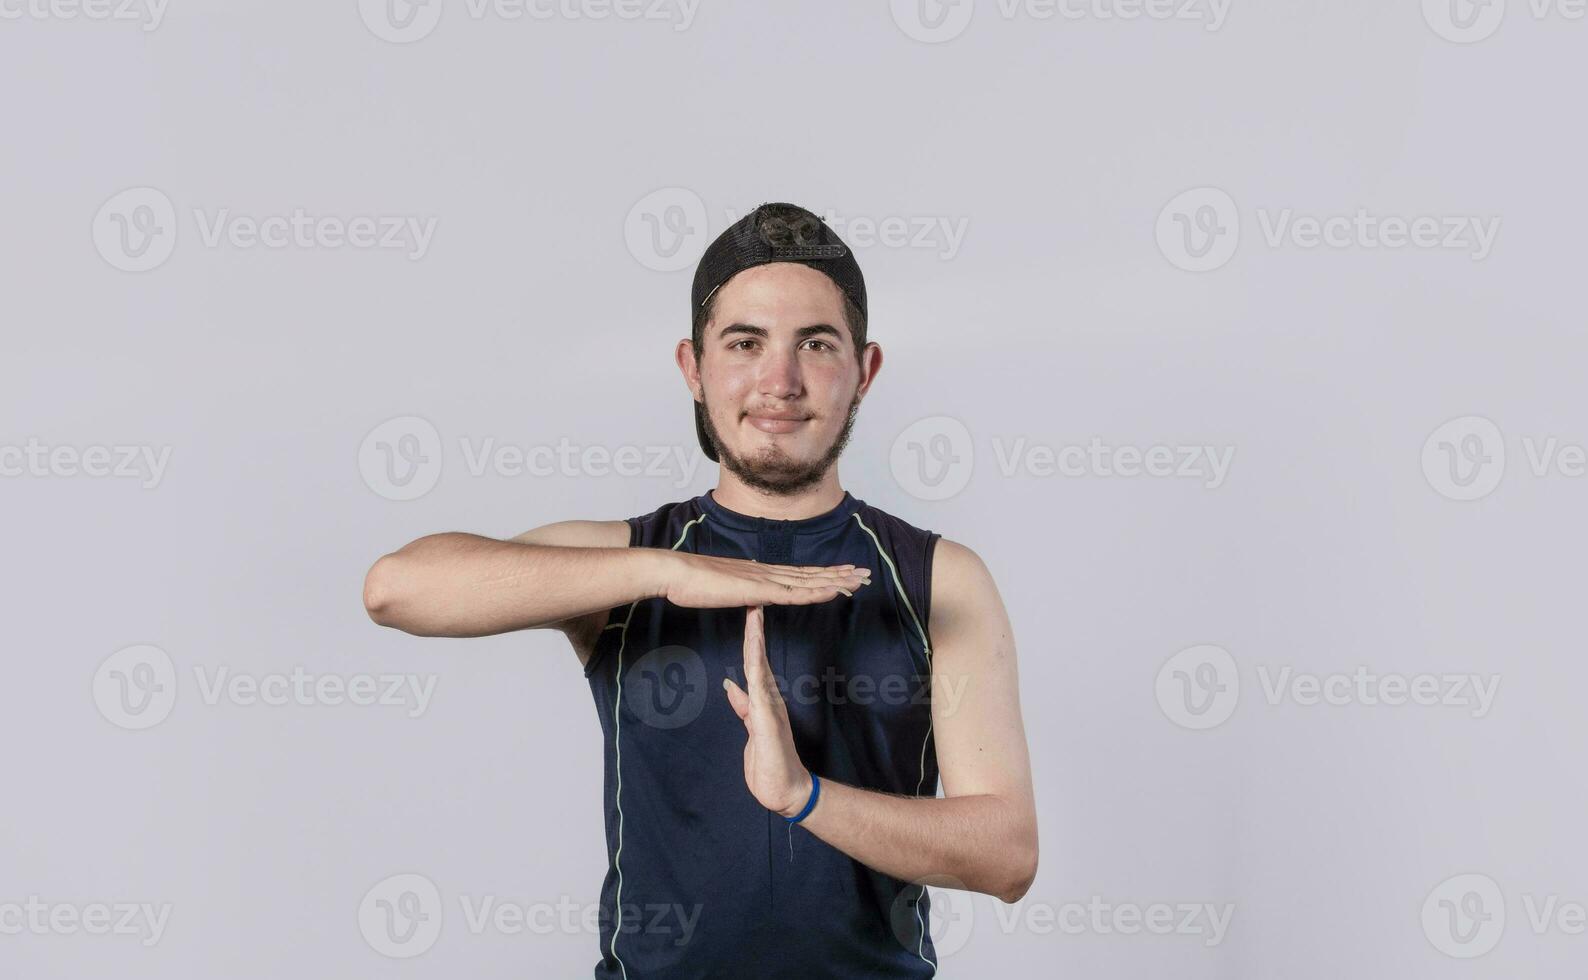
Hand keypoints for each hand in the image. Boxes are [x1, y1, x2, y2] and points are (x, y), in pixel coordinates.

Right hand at [661, 552, 868, 609]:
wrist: (678, 573)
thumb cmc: (694, 583)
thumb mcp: (725, 588)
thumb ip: (742, 590)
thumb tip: (751, 594)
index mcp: (762, 572)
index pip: (800, 573)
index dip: (824, 573)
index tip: (845, 573)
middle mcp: (769, 572)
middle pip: (811, 574)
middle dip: (840, 574)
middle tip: (866, 573)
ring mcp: (766, 579)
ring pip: (810, 581)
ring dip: (837, 580)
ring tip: (861, 579)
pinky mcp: (759, 590)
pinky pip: (795, 593)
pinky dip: (818, 591)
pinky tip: (836, 590)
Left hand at [721, 605, 814, 817]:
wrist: (787, 791)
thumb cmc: (770, 764)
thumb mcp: (751, 731)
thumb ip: (743, 707)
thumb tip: (731, 685)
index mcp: (764, 700)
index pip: (754, 663)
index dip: (750, 638)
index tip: (749, 613)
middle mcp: (769, 698)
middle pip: (758, 657)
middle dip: (755, 629)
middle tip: (753, 599)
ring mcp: (770, 707)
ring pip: (760, 667)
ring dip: (756, 641)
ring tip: (754, 615)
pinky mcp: (768, 719)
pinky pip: (760, 689)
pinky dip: (757, 669)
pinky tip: (753, 653)